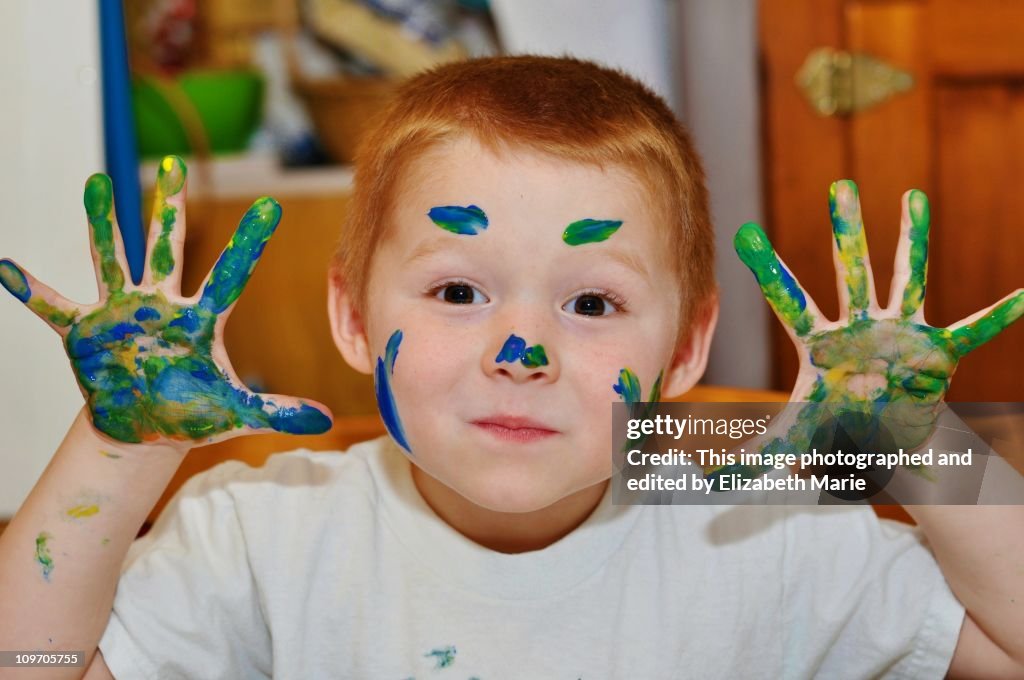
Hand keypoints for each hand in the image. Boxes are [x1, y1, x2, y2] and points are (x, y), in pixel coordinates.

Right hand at [0, 156, 332, 445]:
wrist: (144, 429)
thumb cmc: (191, 415)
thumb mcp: (234, 414)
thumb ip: (278, 412)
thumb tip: (330, 420)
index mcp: (200, 322)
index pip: (231, 275)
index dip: (249, 243)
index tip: (273, 205)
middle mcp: (161, 306)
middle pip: (167, 249)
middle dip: (170, 208)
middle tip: (175, 164)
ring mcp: (122, 313)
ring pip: (112, 259)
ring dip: (103, 225)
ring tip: (95, 184)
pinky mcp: (86, 332)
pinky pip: (54, 307)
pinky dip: (29, 290)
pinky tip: (5, 265)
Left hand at [721, 180, 1022, 477]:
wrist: (885, 444)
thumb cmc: (836, 431)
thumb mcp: (794, 442)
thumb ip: (753, 457)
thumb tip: (707, 483)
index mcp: (820, 343)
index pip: (787, 300)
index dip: (767, 269)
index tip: (744, 232)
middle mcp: (859, 326)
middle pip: (850, 271)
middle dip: (847, 230)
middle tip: (840, 185)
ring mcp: (900, 332)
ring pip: (907, 278)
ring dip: (912, 240)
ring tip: (913, 197)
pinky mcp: (937, 351)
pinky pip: (973, 331)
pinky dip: (1000, 315)